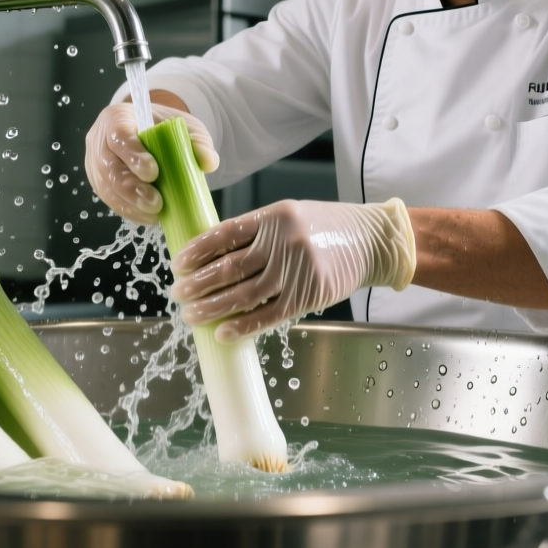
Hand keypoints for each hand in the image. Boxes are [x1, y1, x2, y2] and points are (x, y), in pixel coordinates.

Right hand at [84, 102, 218, 223]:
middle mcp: (100, 140)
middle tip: (155, 202)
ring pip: (106, 187)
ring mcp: (95, 163)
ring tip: (155, 213)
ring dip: (130, 204)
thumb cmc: (165, 129)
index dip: (132, 154)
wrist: (150, 132)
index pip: (118, 135)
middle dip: (131, 188)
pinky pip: (110, 200)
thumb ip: (198, 141)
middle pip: (108, 167)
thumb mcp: (185, 127)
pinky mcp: (99, 183)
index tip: (152, 172)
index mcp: (117, 118)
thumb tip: (209, 162)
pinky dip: (129, 211)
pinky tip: (148, 217)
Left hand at [169, 198, 415, 340]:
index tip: (178, 263)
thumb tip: (213, 255)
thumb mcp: (288, 216)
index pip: (226, 233)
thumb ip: (256, 232)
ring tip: (191, 314)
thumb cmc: (324, 228)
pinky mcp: (307, 296)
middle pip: (230, 267)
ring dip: (213, 307)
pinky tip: (222, 332)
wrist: (369, 241)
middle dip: (198, 283)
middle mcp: (283, 241)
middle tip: (178, 293)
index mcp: (273, 216)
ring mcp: (295, 270)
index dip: (198, 250)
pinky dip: (243, 326)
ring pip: (244, 294)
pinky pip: (268, 315)